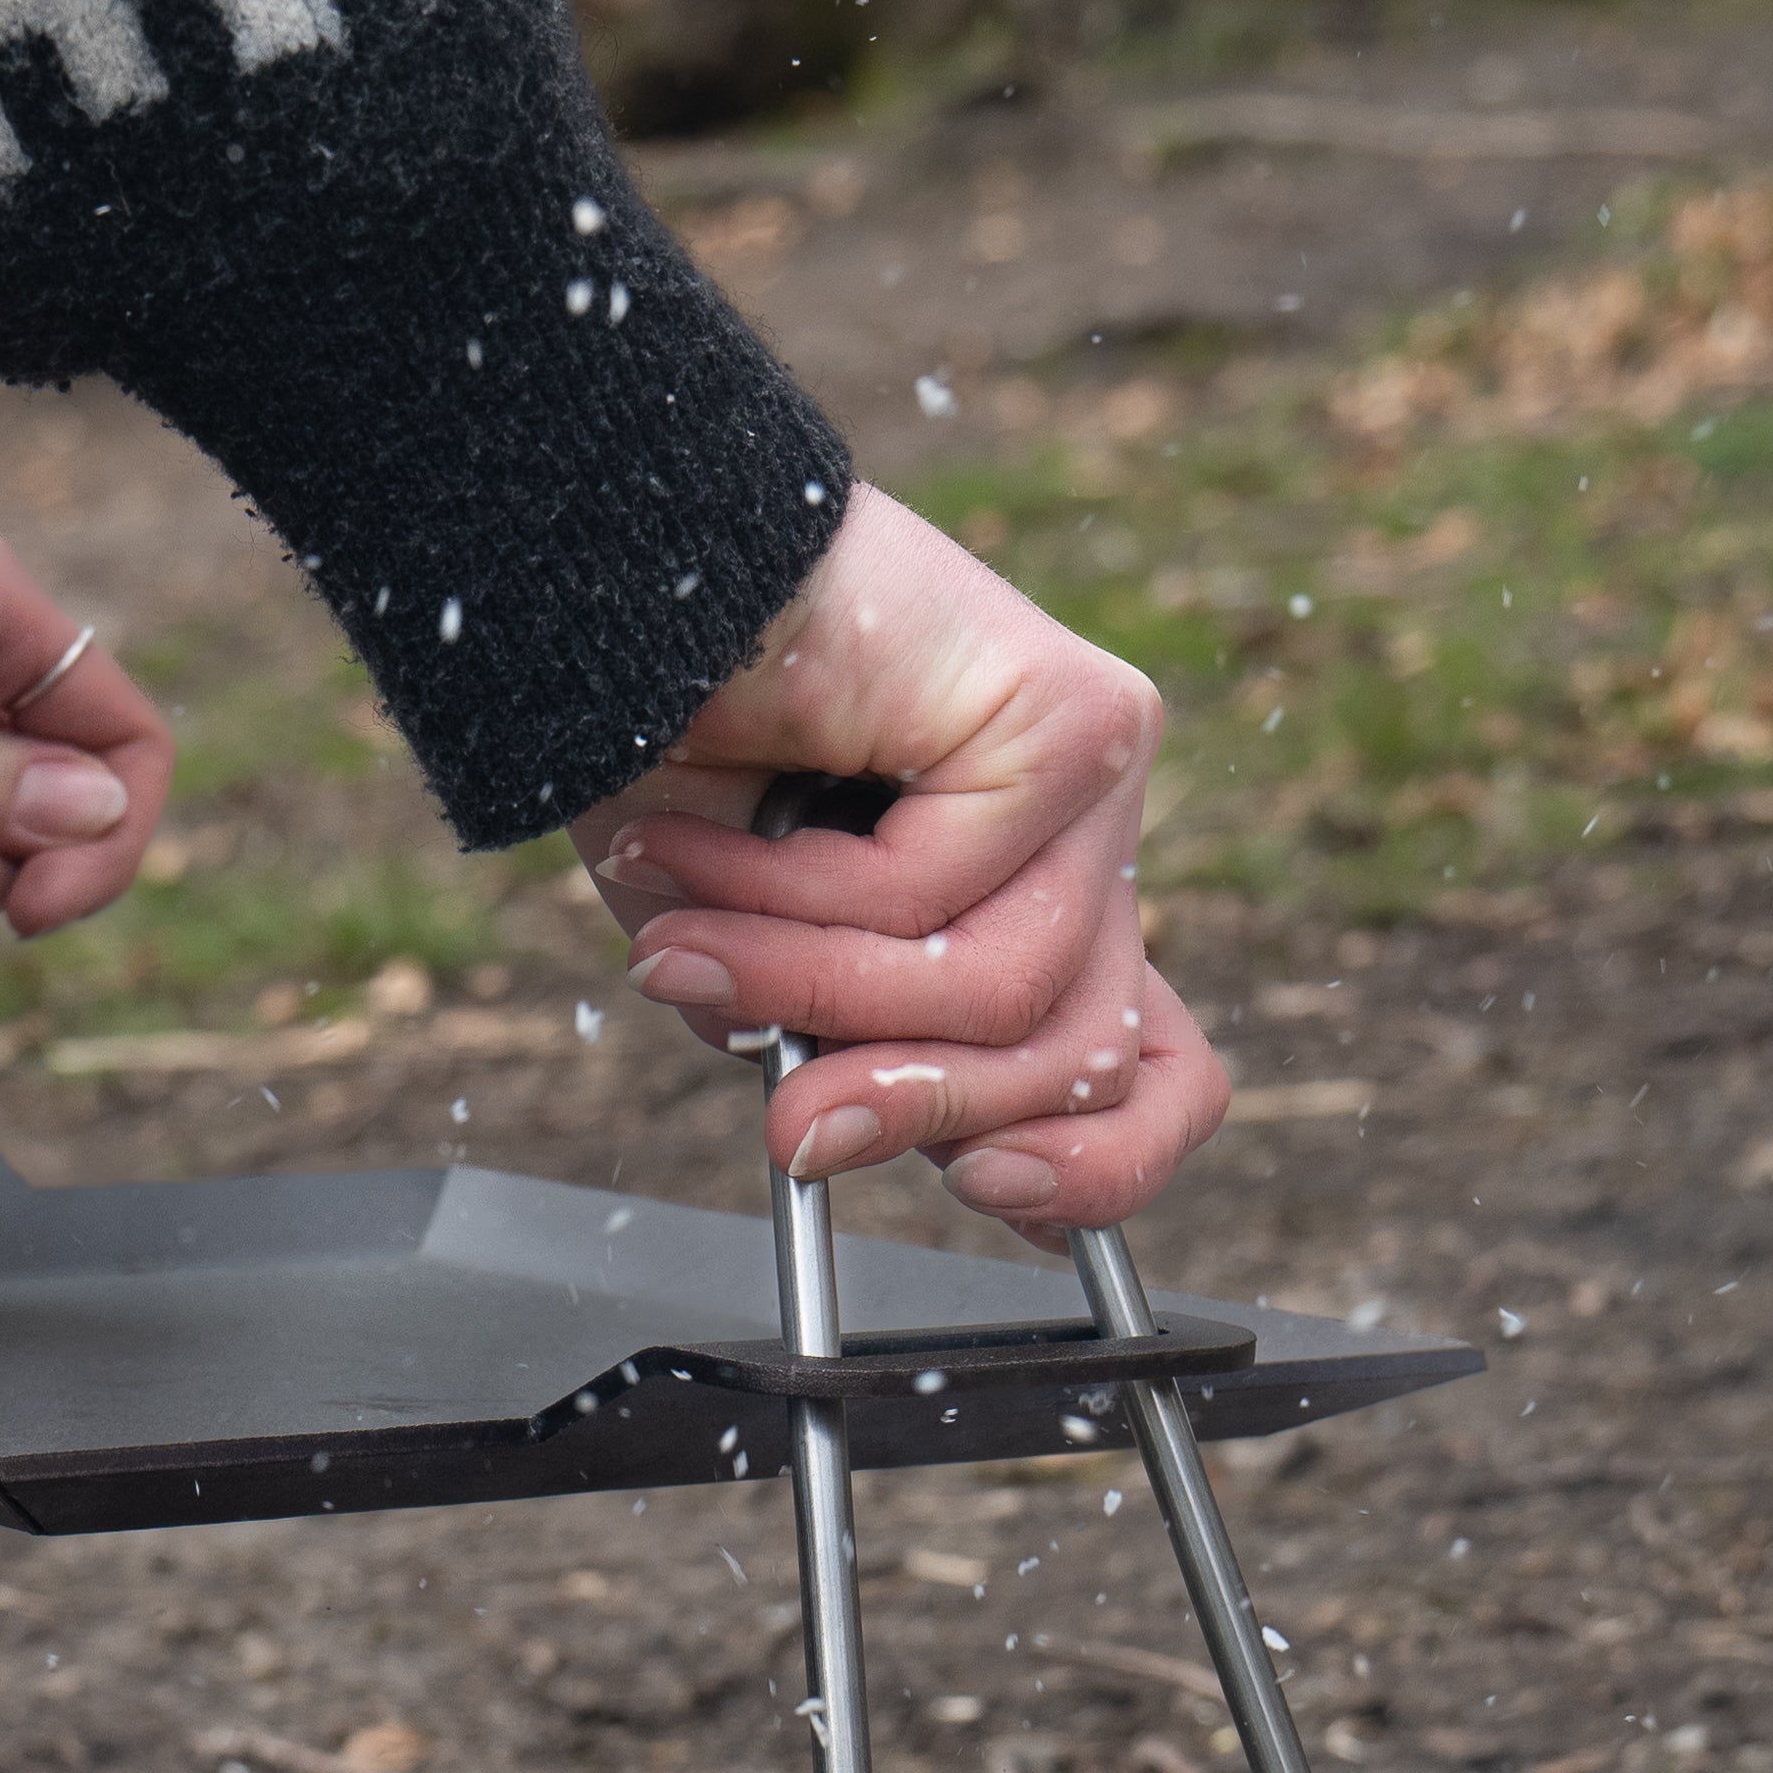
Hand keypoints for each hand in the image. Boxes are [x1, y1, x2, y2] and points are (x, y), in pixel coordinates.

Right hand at [571, 485, 1225, 1243]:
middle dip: (904, 1106)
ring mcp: (1096, 776)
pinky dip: (799, 898)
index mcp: (1030, 911)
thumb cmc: (671, 742)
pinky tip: (724, 829)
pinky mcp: (1073, 718)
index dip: (1094, 1171)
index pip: (1152, 1074)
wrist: (620, 578)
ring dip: (815, 990)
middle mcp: (1086, 847)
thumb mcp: (740, 959)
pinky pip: (943, 899)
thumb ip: (820, 1055)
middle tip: (783, 1120)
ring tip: (692, 938)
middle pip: (1078, 1059)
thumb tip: (830, 1142)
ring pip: (1005, 995)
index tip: (987, 1195)